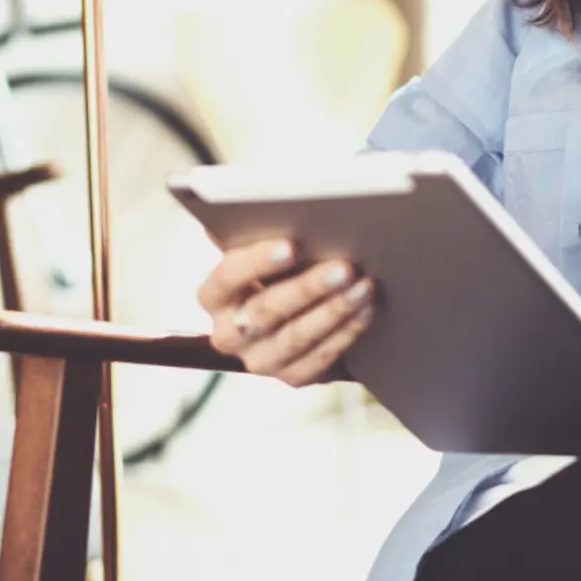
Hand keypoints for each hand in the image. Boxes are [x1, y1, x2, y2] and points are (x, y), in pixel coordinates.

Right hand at [197, 238, 375, 386]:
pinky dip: (346, 332)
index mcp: (213, 296)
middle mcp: (229, 334)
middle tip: (344, 267)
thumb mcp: (267, 245)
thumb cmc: (283, 266)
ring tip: (364, 286)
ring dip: (334, 311)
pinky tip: (367, 309)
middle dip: (308, 287)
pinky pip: (319, 359)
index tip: (292, 245)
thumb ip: (256, 227)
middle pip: (265, 311)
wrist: (304, 307)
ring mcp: (260, 360)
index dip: (257, 262)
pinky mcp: (292, 377)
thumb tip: (248, 204)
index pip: (226, 278)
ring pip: (295, 338)